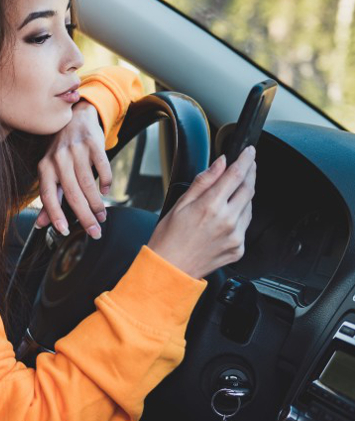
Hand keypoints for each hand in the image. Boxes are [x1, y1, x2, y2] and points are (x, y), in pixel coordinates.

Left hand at [34, 100, 111, 239]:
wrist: (74, 118)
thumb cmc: (61, 151)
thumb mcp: (51, 171)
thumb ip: (49, 197)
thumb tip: (41, 225)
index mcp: (44, 167)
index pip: (47, 196)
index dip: (54, 215)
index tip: (64, 232)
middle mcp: (58, 159)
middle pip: (72, 194)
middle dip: (84, 217)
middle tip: (95, 233)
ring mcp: (75, 150)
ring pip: (88, 184)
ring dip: (97, 204)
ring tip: (102, 217)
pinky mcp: (93, 143)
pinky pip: (102, 167)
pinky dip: (106, 181)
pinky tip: (106, 191)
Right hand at [146, 146, 256, 278]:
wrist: (170, 269)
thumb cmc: (168, 238)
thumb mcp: (180, 203)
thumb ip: (203, 181)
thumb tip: (220, 164)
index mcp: (210, 206)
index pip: (235, 175)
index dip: (245, 160)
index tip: (249, 151)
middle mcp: (227, 221)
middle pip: (248, 189)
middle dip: (250, 173)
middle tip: (249, 164)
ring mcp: (235, 236)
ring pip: (250, 207)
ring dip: (246, 194)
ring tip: (236, 189)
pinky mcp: (238, 249)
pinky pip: (246, 226)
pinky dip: (241, 216)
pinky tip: (229, 214)